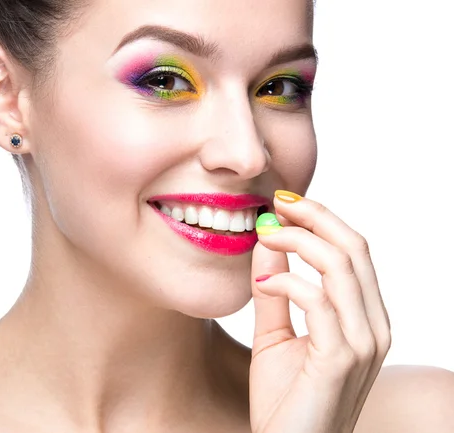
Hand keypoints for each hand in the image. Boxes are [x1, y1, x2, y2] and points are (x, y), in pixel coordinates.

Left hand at [248, 191, 390, 432]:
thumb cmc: (282, 400)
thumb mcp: (274, 335)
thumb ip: (275, 290)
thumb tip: (267, 242)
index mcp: (363, 319)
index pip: (354, 252)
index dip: (321, 220)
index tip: (283, 204)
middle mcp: (373, 327)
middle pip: (354, 248)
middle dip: (315, 216)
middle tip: (276, 204)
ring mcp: (362, 344)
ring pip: (341, 266)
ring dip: (297, 241)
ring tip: (263, 235)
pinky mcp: (340, 359)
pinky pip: (317, 300)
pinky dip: (286, 282)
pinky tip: (260, 285)